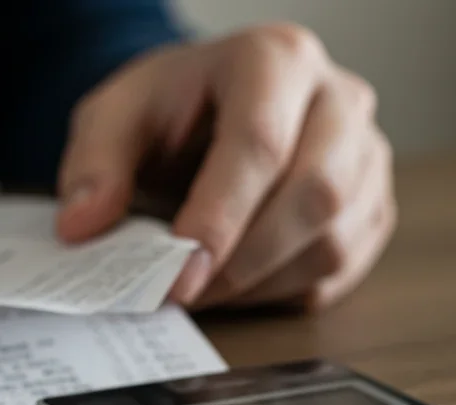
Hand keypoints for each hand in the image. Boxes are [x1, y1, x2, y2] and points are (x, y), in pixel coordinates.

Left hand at [56, 24, 394, 310]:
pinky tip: (237, 285)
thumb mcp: (113, 118)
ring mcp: (366, 153)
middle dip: (243, 261)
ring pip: (335, 239)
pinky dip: (284, 293)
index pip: (260, 143)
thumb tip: (83, 225)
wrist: (205, 112)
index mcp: (274, 58)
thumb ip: (92, 166)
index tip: (177, 277)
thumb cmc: (168, 111)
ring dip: (260, 283)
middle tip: (184, 295)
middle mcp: (338, 99)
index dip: (218, 219)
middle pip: (316, 192)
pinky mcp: (372, 205)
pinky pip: (342, 268)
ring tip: (201, 290)